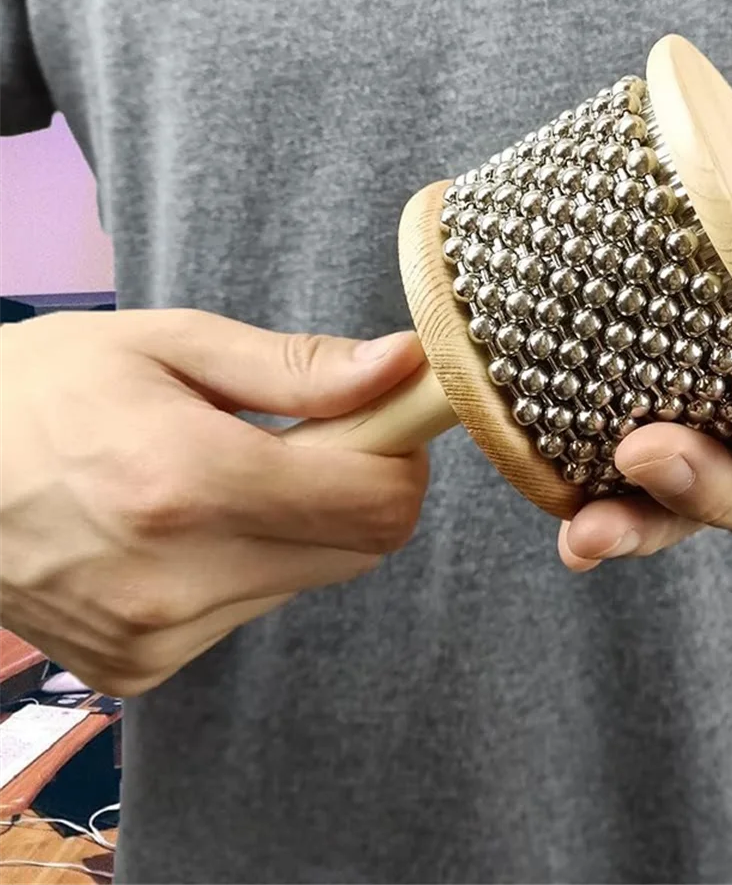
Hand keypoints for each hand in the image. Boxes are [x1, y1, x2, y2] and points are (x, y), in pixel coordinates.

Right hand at [0, 309, 428, 695]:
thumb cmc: (47, 384)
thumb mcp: (173, 342)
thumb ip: (297, 368)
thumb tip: (405, 367)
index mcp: (187, 482)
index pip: (375, 504)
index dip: (400, 455)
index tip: (381, 417)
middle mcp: (174, 578)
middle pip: (359, 548)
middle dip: (356, 486)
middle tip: (300, 436)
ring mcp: (153, 636)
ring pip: (309, 578)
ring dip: (299, 525)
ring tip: (223, 474)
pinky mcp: (138, 667)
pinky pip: (249, 609)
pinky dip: (248, 562)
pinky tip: (185, 522)